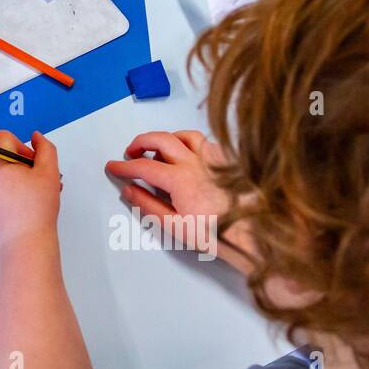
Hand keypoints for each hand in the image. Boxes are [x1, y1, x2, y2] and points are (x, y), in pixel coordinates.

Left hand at [0, 131, 61, 254]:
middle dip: (24, 164)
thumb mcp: (49, 172)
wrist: (25, 245)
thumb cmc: (35, 210)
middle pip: (3, 154)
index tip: (34, 166)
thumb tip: (36, 137)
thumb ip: (45, 148)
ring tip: (37, 194)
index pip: (5, 138)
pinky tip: (27, 203)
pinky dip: (11, 190)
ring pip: (1, 172)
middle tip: (39, 181)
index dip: (24, 148)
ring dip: (20, 177)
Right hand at [105, 130, 255, 272]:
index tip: (113, 166)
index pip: (143, 166)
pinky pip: (204, 141)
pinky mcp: (227, 160)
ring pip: (183, 135)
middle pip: (160, 139)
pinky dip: (189, 143)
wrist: (255, 233)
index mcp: (179, 179)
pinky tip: (188, 155)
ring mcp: (213, 158)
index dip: (124, 165)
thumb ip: (148, 206)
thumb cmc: (217, 233)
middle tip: (131, 152)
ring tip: (158, 149)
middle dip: (140, 142)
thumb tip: (130, 190)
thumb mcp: (175, 226)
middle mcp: (194, 162)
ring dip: (166, 138)